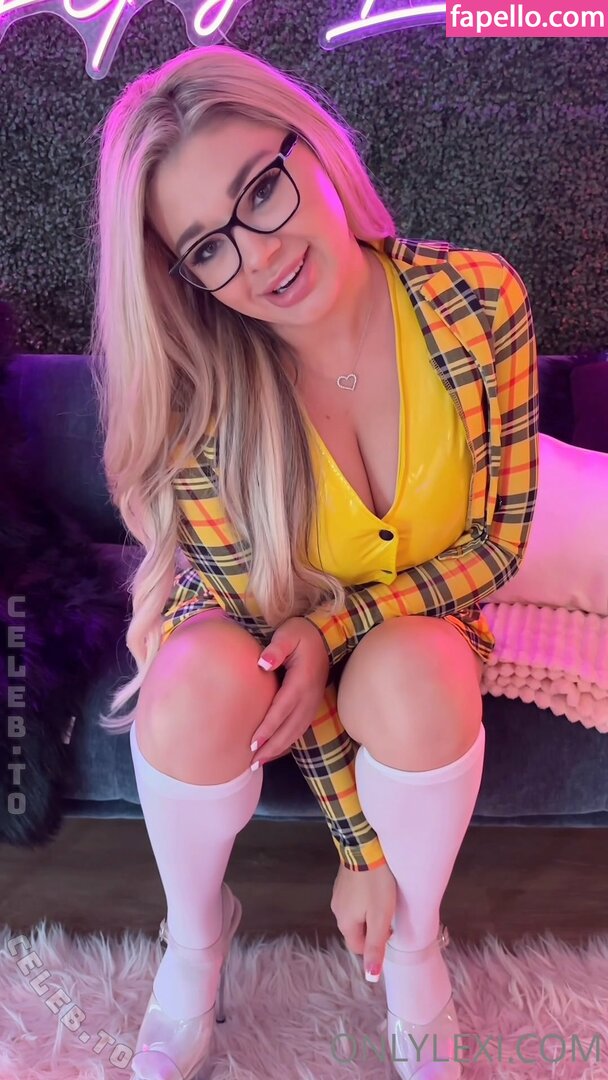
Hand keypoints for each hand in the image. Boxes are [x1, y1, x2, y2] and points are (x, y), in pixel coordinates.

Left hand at [249, 617, 329, 766]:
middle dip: (271, 747)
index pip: (282, 709)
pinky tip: (273, 751)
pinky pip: (299, 729)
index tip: (252, 743)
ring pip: (296, 732)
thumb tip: (263, 664)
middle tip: (251, 762)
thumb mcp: (288, 634)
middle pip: (290, 728)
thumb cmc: (300, 635)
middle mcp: (309, 697)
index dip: (268, 728)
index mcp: (302, 681)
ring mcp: (313, 703)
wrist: (323, 638)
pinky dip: (287, 743)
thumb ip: (276, 648)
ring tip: (259, 762)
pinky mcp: (311, 706)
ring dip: (278, 749)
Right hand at [331, 861, 396, 981]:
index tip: (389, 930)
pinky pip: (353, 899)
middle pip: (355, 930)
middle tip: (388, 916)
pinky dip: (364, 899)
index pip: (357, 947)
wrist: (365, 848)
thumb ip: (375, 947)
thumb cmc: (376, 885)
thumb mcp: (380, 918)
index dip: (375, 945)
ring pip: (355, 914)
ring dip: (368, 913)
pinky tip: (374, 888)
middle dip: (372, 929)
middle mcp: (336, 909)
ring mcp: (338, 893)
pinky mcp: (342, 880)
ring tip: (384, 901)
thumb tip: (370, 976)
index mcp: (344, 922)